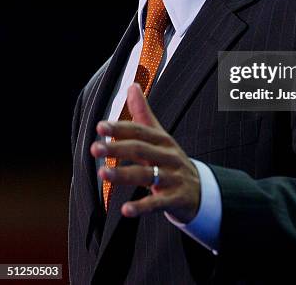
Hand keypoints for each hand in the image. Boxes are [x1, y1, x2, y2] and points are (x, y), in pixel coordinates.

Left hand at [90, 83, 200, 222]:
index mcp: (162, 140)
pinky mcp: (175, 199)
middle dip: (118, 148)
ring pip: (147, 175)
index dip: (120, 128)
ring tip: (103, 174)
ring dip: (124, 174)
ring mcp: (172, 177)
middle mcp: (168, 156)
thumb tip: (133, 85)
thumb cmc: (171, 160)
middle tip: (95, 148)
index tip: (100, 127)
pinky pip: (157, 203)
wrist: (200, 189)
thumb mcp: (159, 136)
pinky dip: (142, 206)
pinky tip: (125, 210)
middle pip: (141, 150)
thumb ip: (143, 113)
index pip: (139, 131)